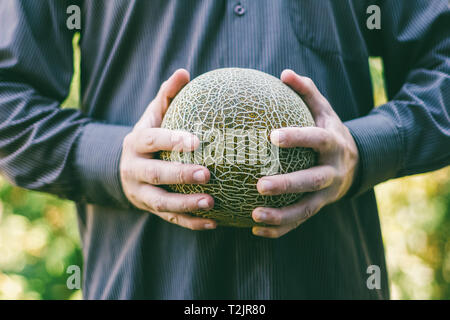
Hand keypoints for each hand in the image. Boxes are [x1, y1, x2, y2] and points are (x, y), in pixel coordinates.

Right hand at [120, 69, 216, 229]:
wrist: (124, 169)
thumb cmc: (148, 137)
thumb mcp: (153, 116)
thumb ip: (167, 96)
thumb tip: (184, 72)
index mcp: (136, 143)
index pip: (151, 140)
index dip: (171, 140)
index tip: (196, 141)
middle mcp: (134, 169)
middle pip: (155, 174)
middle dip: (180, 175)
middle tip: (207, 174)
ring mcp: (140, 193)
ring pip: (161, 202)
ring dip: (186, 204)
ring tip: (212, 203)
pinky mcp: (150, 210)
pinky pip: (170, 219)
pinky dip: (191, 222)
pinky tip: (213, 222)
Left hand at [251, 69, 358, 237]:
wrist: (355, 162)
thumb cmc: (329, 132)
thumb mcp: (324, 110)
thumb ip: (307, 92)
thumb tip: (284, 73)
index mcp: (333, 144)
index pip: (317, 140)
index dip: (298, 138)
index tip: (273, 137)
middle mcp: (332, 171)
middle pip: (312, 180)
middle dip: (288, 185)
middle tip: (259, 185)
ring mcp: (327, 193)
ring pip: (307, 208)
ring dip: (281, 215)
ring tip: (254, 215)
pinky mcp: (320, 207)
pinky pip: (300, 221)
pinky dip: (280, 228)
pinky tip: (255, 229)